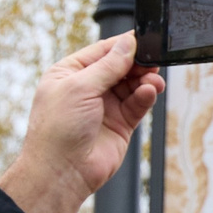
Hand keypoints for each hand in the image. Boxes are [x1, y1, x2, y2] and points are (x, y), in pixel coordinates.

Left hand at [0, 33, 162, 212]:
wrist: (61, 172)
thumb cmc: (58, 129)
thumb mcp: (80, 87)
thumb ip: (108, 65)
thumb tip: (127, 43)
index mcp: (69, 73)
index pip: (101, 51)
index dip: (122, 45)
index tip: (143, 40)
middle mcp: (87, 89)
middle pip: (120, 67)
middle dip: (137, 63)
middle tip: (153, 60)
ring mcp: (104, 107)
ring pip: (132, 85)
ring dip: (145, 80)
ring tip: (154, 80)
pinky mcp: (120, 125)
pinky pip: (137, 104)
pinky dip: (145, 96)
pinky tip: (150, 92)